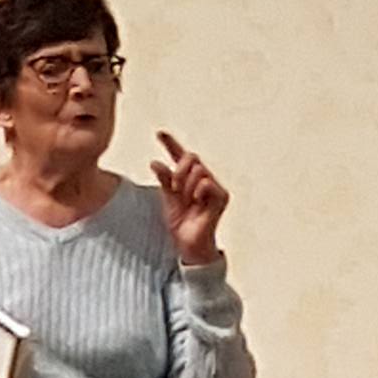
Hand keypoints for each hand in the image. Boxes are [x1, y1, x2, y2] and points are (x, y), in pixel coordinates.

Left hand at [150, 131, 228, 264]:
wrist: (188, 245)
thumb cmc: (181, 223)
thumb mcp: (168, 198)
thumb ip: (164, 179)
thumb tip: (156, 162)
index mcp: (190, 179)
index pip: (181, 156)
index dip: (171, 143)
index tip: (159, 133)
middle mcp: (204, 179)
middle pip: (191, 157)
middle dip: (179, 171)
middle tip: (175, 188)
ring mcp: (214, 187)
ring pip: (198, 170)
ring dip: (187, 185)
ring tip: (186, 200)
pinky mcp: (221, 197)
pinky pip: (206, 182)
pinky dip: (198, 191)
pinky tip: (197, 202)